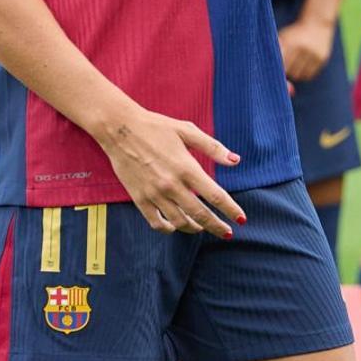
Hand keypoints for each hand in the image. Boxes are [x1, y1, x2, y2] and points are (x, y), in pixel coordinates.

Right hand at [101, 107, 244, 236]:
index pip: (215, 196)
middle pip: (200, 214)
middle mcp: (172, 185)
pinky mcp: (139, 198)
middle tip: (227, 233)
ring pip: (179, 222)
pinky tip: (175, 226)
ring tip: (201, 227)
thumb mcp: (187, 130)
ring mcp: (154, 194)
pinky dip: (168, 228)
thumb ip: (212, 147)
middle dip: (216, 226)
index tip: (241, 219)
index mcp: (186, 168)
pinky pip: (156, 222)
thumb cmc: (156, 127)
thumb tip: (235, 160)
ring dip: (194, 228)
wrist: (120, 128)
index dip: (230, 210)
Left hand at [278, 16, 334, 81]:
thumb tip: (268, 67)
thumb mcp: (284, 36)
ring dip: (295, 73)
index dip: (277, 68)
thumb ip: (276, 49)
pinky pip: (309, 75)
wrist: (318, 23)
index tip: (276, 67)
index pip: (280, 63)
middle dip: (286, 70)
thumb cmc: (295, 32)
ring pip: (299, 75)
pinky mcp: (322, 59)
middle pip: (289, 71)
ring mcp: (314, 54)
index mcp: (291, 41)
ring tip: (294, 66)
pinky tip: (303, 66)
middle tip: (286, 66)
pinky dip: (304, 74)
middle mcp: (303, 48)